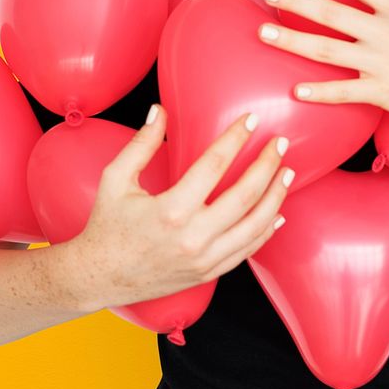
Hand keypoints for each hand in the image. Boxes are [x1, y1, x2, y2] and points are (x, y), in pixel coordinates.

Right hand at [69, 106, 293, 309]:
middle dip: (267, 165)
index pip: (215, 165)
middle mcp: (192, 237)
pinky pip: (247, 251)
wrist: (101, 276)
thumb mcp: (115, 179)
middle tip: (281, 143)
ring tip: (287, 172)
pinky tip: (277, 212)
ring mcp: (204, 259)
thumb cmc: (107, 225)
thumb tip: (160, 111)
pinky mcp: (208, 273)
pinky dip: (266, 230)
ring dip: (275, 197)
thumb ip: (141, 144)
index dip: (236, 138)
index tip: (252, 120)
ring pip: (254, 226)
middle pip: (245, 196)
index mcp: (171, 210)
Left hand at [258, 0, 388, 137]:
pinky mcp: (380, 92)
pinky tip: (294, 90)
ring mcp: (380, 63)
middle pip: (330, 12)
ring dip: (291, 40)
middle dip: (295, 0)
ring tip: (263, 32)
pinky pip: (342, 91)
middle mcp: (386, 32)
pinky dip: (318, 92)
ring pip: (325, 50)